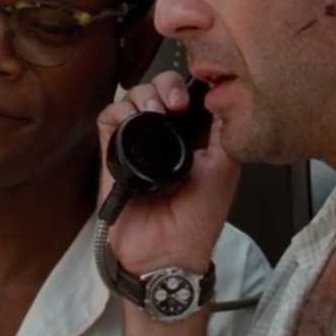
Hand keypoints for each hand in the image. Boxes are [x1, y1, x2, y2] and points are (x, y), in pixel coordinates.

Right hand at [96, 71, 239, 273]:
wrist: (164, 250)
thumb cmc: (197, 219)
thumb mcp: (225, 169)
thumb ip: (225, 131)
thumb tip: (224, 95)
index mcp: (195, 138)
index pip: (188, 95)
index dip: (190, 85)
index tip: (195, 92)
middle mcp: (166, 137)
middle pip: (160, 89)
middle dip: (166, 86)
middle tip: (175, 104)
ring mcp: (138, 143)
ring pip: (134, 97)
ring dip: (144, 95)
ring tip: (155, 114)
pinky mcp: (113, 153)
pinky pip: (110, 117)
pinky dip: (119, 110)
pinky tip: (133, 121)